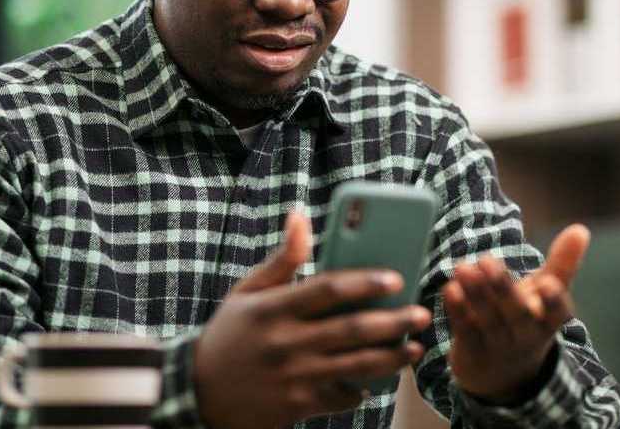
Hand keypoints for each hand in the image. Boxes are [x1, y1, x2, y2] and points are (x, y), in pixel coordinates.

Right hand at [192, 210, 431, 428]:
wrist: (198, 392)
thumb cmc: (230, 333)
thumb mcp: (247, 291)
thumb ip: (283, 258)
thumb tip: (300, 215)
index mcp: (273, 308)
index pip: (327, 289)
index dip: (365, 282)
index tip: (396, 277)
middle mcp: (285, 342)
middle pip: (351, 329)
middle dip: (393, 321)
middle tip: (421, 313)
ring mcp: (294, 376)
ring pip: (355, 366)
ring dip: (391, 357)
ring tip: (416, 347)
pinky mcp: (298, 405)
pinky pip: (341, 396)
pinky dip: (362, 388)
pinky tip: (379, 378)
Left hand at [442, 224, 589, 403]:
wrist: (504, 377)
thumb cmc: (529, 320)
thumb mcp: (548, 295)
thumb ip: (562, 263)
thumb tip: (580, 229)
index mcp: (549, 320)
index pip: (557, 312)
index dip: (553, 300)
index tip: (548, 283)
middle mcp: (526, 335)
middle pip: (516, 313)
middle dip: (503, 289)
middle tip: (488, 261)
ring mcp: (498, 346)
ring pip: (487, 319)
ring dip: (475, 293)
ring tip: (463, 267)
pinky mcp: (472, 351)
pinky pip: (465, 330)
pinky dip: (457, 310)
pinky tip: (451, 288)